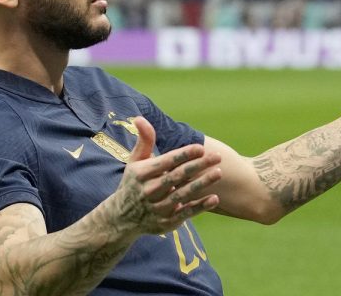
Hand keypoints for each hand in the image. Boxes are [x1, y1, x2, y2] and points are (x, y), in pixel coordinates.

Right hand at [107, 117, 221, 234]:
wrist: (121, 218)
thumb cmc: (133, 183)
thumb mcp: (134, 161)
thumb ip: (144, 140)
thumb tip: (139, 118)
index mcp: (141, 173)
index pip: (166, 162)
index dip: (183, 155)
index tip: (200, 148)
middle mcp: (149, 191)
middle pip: (177, 177)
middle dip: (198, 166)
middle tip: (217, 156)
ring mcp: (158, 208)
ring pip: (183, 195)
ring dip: (202, 184)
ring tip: (218, 173)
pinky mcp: (166, 222)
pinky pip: (186, 213)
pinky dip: (200, 207)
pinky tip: (214, 198)